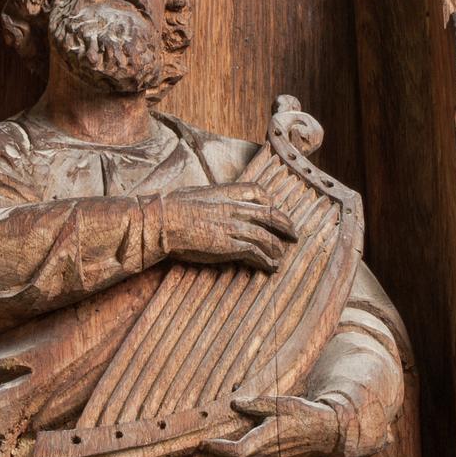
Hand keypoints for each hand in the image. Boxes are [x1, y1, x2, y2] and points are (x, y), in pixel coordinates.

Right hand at [160, 188, 296, 272]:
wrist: (162, 221)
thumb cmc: (170, 208)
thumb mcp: (193, 194)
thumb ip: (207, 199)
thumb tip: (206, 204)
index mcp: (224, 192)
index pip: (256, 190)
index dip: (267, 200)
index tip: (271, 206)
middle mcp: (233, 207)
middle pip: (269, 214)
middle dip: (284, 225)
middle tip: (293, 234)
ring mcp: (233, 226)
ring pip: (266, 236)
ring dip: (277, 247)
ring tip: (281, 256)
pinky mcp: (229, 245)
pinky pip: (256, 252)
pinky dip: (267, 260)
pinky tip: (271, 266)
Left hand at [199, 393, 342, 456]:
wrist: (326, 434)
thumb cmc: (303, 415)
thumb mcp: (281, 403)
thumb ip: (256, 405)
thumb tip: (234, 402)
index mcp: (267, 438)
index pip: (236, 451)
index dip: (216, 449)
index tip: (201, 443)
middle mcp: (268, 456)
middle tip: (193, 454)